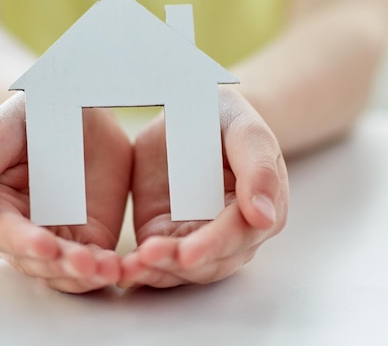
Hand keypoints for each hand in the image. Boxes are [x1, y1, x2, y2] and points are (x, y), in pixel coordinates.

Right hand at [0, 93, 132, 292]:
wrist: (80, 109)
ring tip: (108, 269)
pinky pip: (94, 263)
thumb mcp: (3, 128)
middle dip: (60, 266)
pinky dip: (105, 270)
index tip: (45, 246)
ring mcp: (56, 238)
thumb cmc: (33, 114)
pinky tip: (119, 268)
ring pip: (63, 271)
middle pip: (35, 261)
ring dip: (84, 275)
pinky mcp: (88, 239)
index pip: (3, 233)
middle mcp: (21, 230)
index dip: (23, 242)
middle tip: (85, 263)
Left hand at [119, 87, 287, 287]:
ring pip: (181, 270)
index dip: (213, 245)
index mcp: (261, 211)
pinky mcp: (166, 236)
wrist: (192, 115)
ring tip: (129, 269)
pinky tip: (122, 271)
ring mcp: (197, 238)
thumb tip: (264, 218)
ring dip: (156, 272)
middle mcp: (231, 235)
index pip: (238, 236)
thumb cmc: (227, 120)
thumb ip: (259, 169)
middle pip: (208, 263)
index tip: (188, 253)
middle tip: (149, 257)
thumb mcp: (246, 132)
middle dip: (177, 264)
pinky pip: (156, 262)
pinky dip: (140, 269)